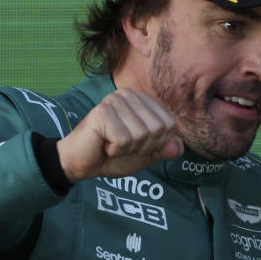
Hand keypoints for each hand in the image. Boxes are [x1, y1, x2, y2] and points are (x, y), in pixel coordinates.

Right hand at [56, 89, 183, 181]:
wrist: (83, 164)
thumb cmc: (113, 156)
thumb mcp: (146, 154)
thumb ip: (165, 149)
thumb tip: (178, 147)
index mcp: (142, 101)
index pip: (169, 125)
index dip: (156, 144)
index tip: (136, 145)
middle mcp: (129, 95)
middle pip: (158, 129)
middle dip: (143, 147)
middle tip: (122, 146)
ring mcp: (115, 101)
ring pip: (142, 134)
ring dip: (127, 149)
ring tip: (111, 145)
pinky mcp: (102, 112)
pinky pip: (124, 139)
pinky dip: (116, 150)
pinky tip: (103, 145)